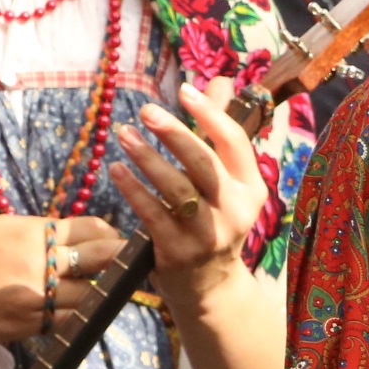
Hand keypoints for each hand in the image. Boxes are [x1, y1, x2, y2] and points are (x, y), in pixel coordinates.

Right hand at [0, 213, 122, 345]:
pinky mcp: (31, 322)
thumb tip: (74, 238)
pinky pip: (71, 320)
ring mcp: (38, 293)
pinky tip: (82, 314)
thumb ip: (39, 233)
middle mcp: (39, 259)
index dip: (109, 235)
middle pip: (100, 257)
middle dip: (120, 260)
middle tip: (132, 264)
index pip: (89, 227)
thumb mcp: (0, 231)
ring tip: (103, 292)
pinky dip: (80, 317)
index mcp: (32, 231)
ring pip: (90, 293)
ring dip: (98, 293)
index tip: (116, 242)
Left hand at [112, 83, 264, 311]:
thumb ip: (220, 133)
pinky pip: (151, 214)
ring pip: (176, 188)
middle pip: (204, 163)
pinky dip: (132, 189)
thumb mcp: (228, 182)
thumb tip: (220, 82)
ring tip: (124, 135)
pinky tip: (116, 170)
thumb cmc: (215, 220)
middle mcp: (236, 210)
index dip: (211, 114)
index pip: (235, 143)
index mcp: (252, 188)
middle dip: (174, 133)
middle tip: (147, 111)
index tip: (185, 91)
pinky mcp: (178, 252)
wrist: (210, 287)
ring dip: (146, 158)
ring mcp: (208, 234)